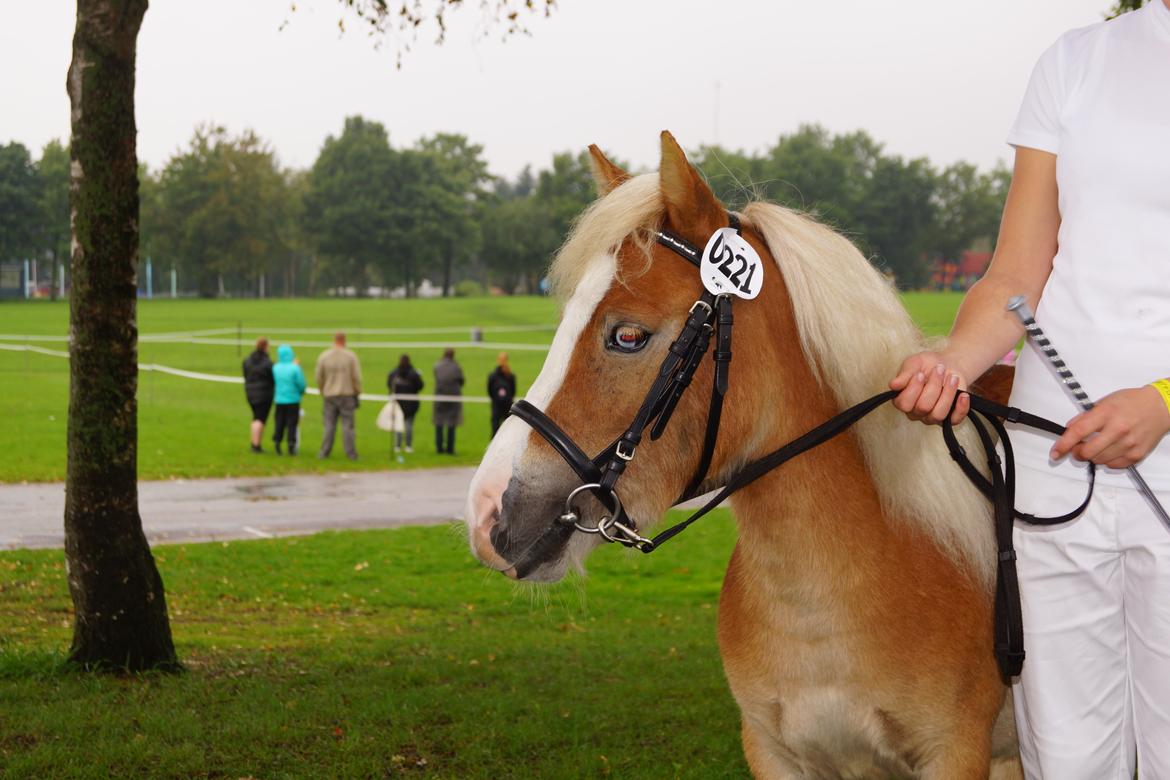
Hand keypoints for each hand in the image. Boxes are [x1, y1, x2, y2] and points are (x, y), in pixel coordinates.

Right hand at [889, 351, 969, 424]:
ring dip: (947, 394)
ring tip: (952, 377)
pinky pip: (954, 420)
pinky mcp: (949, 418)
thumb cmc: (926, 365)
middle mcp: (915, 412)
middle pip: (923, 407)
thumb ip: (904, 374)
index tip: (920, 373)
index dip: (913, 389)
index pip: (904, 404)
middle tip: (939, 369)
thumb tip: (893, 385)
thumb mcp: (913, 363)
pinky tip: (963, 395)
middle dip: (933, 386)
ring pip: (938, 414)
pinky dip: (961, 408)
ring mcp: (932, 417)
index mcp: (902, 400)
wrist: (946, 365)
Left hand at [1050, 386, 1169, 467]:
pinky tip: (1110, 450)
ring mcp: (1129, 444)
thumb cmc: (1131, 402)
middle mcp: (1118, 430)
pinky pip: (1114, 465)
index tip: (1055, 453)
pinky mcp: (1137, 454)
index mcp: (1106, 413)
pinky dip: (1107, 461)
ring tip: (1096, 446)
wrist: (1161, 407)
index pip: (1078, 431)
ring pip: (1099, 461)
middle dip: (1077, 453)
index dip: (1063, 444)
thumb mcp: (1105, 402)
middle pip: (1088, 452)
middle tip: (1077, 449)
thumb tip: (1069, 429)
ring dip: (1092, 457)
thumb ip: (1085, 416)